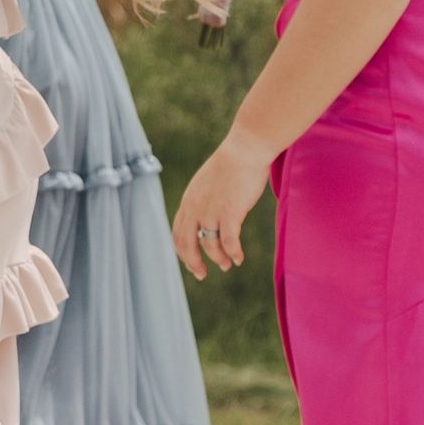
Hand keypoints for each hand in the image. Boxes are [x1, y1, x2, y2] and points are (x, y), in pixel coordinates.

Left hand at [172, 132, 272, 279]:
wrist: (245, 150)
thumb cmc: (232, 165)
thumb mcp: (208, 183)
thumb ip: (203, 200)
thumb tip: (208, 217)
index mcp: (188, 200)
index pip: (178, 232)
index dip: (183, 251)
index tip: (191, 261)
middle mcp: (195, 208)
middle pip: (187, 244)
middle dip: (193, 262)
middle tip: (202, 274)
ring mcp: (211, 211)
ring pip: (209, 246)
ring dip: (218, 259)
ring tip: (227, 266)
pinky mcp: (230, 213)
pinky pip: (229, 242)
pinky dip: (233, 253)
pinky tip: (239, 258)